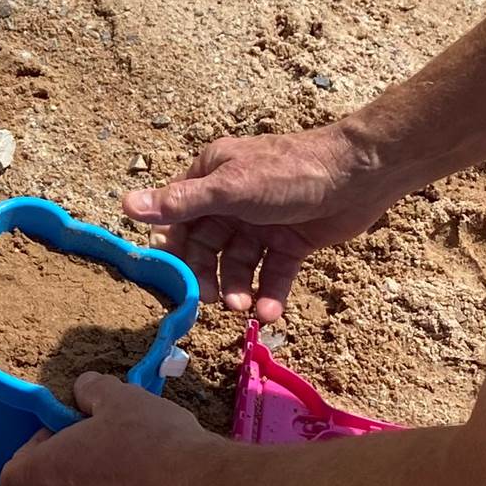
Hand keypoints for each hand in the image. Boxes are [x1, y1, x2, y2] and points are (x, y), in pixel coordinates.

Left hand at [0, 373, 224, 485]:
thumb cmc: (151, 440)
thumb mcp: (120, 397)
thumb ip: (92, 389)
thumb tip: (83, 391)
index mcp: (52, 472)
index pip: (10, 480)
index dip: (27, 455)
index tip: (58, 434)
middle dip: (54, 477)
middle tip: (86, 449)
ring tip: (126, 460)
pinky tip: (150, 482)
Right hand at [122, 124, 395, 321]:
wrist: (359, 176)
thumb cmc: (289, 172)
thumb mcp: (230, 189)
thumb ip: (181, 203)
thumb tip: (126, 206)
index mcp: (211, 177)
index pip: (178, 219)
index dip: (175, 251)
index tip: (176, 281)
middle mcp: (231, 200)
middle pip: (206, 247)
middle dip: (209, 276)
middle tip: (215, 301)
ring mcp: (261, 223)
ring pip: (238, 264)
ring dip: (238, 288)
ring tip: (244, 308)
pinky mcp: (290, 242)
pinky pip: (271, 274)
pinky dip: (269, 294)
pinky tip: (269, 314)